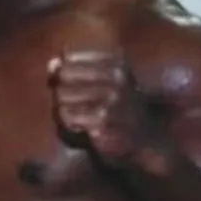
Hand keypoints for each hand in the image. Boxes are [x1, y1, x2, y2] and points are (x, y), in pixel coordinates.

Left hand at [49, 50, 164, 168]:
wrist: (148, 143)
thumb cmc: (120, 110)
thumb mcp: (104, 84)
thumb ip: (75, 69)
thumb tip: (52, 64)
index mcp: (117, 63)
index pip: (69, 58)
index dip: (63, 73)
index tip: (71, 85)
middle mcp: (116, 78)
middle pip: (63, 75)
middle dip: (63, 91)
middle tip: (76, 105)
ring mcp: (112, 99)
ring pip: (62, 95)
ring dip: (65, 109)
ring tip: (82, 118)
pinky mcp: (103, 121)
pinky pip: (67, 116)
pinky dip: (70, 124)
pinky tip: (84, 129)